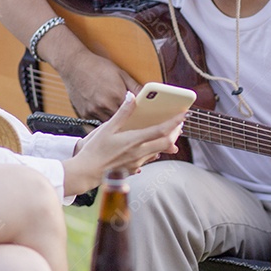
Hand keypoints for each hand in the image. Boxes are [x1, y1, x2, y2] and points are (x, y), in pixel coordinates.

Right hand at [57, 49, 139, 121]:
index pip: (133, 112)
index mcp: (117, 95)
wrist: (74, 65)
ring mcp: (94, 111)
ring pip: (109, 123)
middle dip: (127, 120)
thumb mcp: (120, 73)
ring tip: (119, 119)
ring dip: (115, 122)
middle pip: (122, 121)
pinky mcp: (85, 114)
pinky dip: (103, 119)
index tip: (143, 118)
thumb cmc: (97, 66)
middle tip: (132, 120)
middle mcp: (105, 105)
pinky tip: (105, 114)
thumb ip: (135, 87)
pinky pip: (97, 122)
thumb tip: (148, 96)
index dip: (138, 116)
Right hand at [61, 93, 182, 196]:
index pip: (161, 131)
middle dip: (175, 132)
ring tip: (169, 132)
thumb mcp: (107, 128)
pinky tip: (151, 147)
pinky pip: (149, 158)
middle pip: (166, 143)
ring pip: (159, 151)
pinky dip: (154, 150)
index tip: (183, 115)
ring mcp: (137, 162)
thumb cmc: (94, 150)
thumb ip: (122, 113)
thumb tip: (131, 97)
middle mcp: (139, 153)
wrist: (86, 173)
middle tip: (179, 123)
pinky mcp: (133, 168)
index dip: (175, 122)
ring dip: (166, 141)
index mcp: (134, 141)